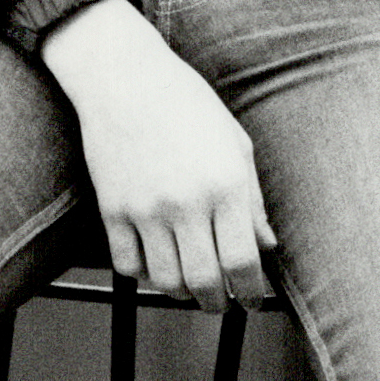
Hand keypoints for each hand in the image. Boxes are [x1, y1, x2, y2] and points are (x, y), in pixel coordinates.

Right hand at [40, 0, 276, 310]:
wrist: (124, 78)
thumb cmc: (187, 105)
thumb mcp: (234, 144)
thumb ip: (253, 200)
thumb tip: (268, 245)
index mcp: (225, 185)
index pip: (243, 261)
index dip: (252, 291)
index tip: (252, 299)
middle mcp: (186, 203)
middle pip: (204, 281)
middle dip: (217, 302)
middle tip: (221, 302)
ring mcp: (145, 209)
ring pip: (165, 280)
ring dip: (181, 292)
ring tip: (190, 284)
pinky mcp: (112, 209)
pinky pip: (127, 264)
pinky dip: (144, 274)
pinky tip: (155, 263)